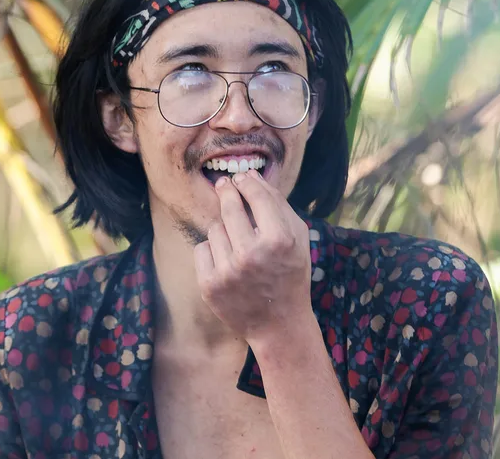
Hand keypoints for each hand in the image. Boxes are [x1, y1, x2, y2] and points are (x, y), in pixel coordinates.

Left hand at [194, 169, 313, 343]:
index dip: (246, 182)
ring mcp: (228, 271)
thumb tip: (250, 175)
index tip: (241, 178)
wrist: (279, 324)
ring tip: (239, 245)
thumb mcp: (297, 238)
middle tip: (225, 186)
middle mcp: (252, 254)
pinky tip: (227, 263)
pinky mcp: (210, 285)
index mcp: (279, 240)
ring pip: (214, 228)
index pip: (256, 195)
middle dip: (227, 193)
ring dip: (224, 230)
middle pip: (229, 207)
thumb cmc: (289, 274)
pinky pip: (202, 248)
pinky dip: (212, 251)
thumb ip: (277, 204)